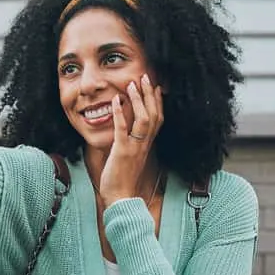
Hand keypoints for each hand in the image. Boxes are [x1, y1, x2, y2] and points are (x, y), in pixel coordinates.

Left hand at [99, 74, 164, 206]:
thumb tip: (126, 129)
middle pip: (154, 115)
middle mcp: (144, 144)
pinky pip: (123, 130)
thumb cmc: (122, 178)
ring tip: (132, 84)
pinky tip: (116, 100)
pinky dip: (120, 114)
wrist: (120, 198)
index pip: (158, 119)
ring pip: (143, 120)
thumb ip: (130, 142)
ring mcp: (134, 147)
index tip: (156, 86)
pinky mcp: (122, 152)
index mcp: (147, 144)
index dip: (158, 102)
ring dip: (139, 100)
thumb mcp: (129, 156)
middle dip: (150, 94)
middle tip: (146, 77)